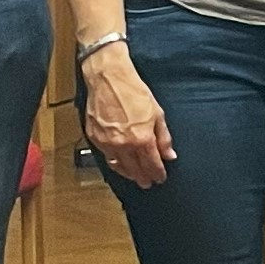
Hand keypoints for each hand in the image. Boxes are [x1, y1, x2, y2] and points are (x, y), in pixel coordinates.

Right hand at [81, 49, 174, 187]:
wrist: (109, 80)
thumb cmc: (134, 92)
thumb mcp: (157, 113)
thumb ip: (164, 138)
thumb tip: (170, 155)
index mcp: (141, 139)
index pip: (152, 165)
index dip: (157, 173)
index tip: (160, 178)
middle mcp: (123, 145)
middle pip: (135, 170)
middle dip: (143, 178)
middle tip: (148, 183)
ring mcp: (107, 143)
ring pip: (118, 166)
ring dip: (128, 173)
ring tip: (135, 177)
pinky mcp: (94, 138)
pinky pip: (106, 156)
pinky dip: (114, 162)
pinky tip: (120, 163)